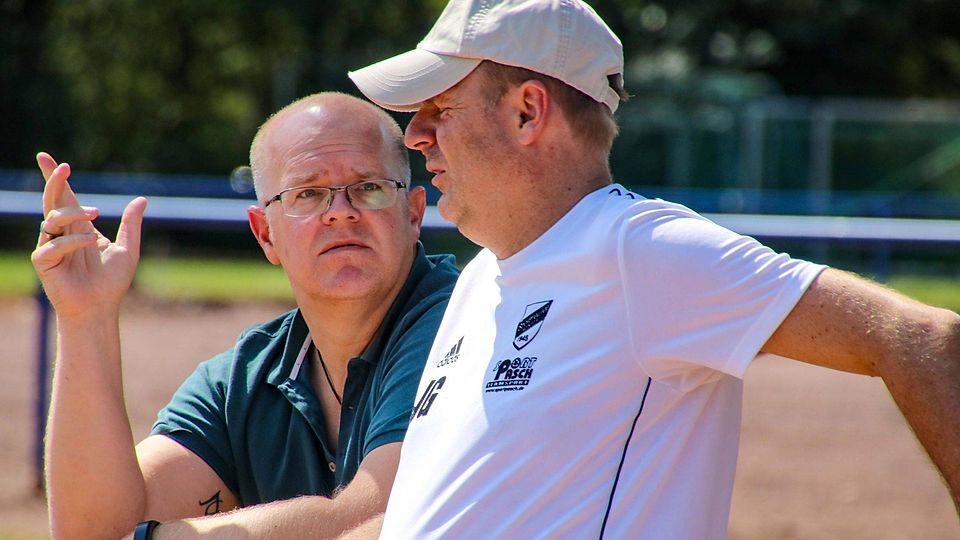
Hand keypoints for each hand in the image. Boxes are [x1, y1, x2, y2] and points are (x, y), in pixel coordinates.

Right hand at [30, 152, 147, 316]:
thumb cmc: (111, 281)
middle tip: (64, 167)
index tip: (44, 156)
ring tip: (96, 215)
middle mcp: (61, 232)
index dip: (53, 177)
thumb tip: (142, 199)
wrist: (102, 307)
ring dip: (73, 213)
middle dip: (53, 181)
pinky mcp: (44, 262)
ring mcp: (51, 246)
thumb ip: (131, 224)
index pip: (63, 196)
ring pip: (51, 218)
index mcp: (78, 226)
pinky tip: (89, 243)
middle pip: (52, 200)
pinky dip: (71, 241)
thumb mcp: (128, 248)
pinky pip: (52, 245)